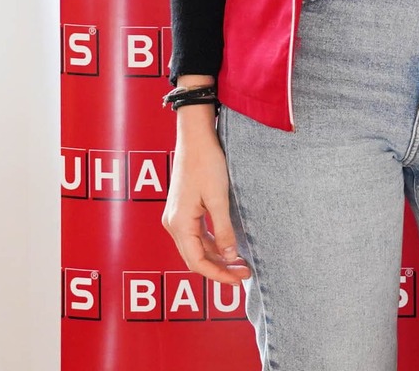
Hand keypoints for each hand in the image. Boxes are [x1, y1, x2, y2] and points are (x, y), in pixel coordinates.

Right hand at [161, 105, 251, 285]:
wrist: (195, 137)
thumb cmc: (207, 163)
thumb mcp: (219, 198)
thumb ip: (224, 229)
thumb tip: (231, 256)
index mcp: (179, 224)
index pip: (197, 262)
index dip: (218, 274)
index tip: (239, 280)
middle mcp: (173, 224)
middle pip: (195, 258)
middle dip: (219, 269)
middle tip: (244, 275)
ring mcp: (176, 217)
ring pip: (196, 248)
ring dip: (216, 257)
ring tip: (240, 264)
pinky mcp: (183, 210)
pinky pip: (196, 235)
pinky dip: (212, 244)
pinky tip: (228, 247)